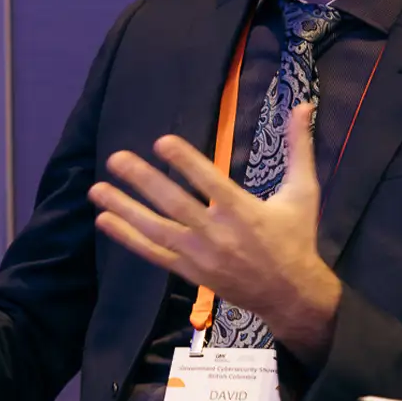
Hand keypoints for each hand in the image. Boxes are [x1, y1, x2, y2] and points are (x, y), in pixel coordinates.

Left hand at [89, 100, 342, 365]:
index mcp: (243, 211)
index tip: (161, 142)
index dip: (185, 162)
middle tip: (116, 158)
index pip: (209, 181)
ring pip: (156, 229)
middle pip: (174, 204)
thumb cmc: (296, 238)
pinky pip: (154, 254)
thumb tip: (303, 105)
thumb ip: (298, 148)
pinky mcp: (190, 272)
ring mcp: (200, 255)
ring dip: (125, 209)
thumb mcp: (303, 192)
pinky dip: (128, 238)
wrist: (291, 295)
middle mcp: (217, 233)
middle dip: (143, 181)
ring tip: (97, 189)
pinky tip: (105, 221)